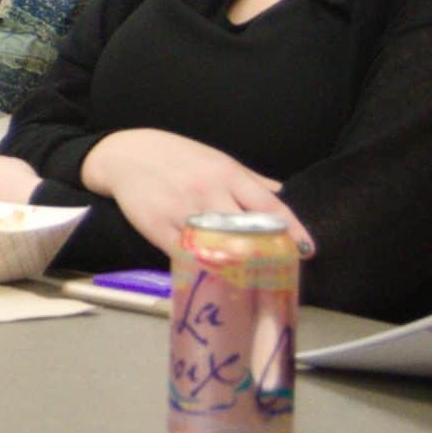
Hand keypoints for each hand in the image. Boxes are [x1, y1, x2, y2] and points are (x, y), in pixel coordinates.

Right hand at [82, 129, 315, 258]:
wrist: (124, 154)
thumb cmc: (174, 156)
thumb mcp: (215, 158)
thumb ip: (250, 179)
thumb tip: (281, 194)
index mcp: (227, 173)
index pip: (268, 206)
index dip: (291, 230)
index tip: (307, 249)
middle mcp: (208, 191)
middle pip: (247, 229)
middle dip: (266, 251)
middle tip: (279, 269)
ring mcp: (182, 210)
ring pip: (218, 245)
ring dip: (238, 263)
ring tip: (252, 277)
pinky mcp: (158, 227)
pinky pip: (187, 253)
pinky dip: (203, 266)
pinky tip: (215, 274)